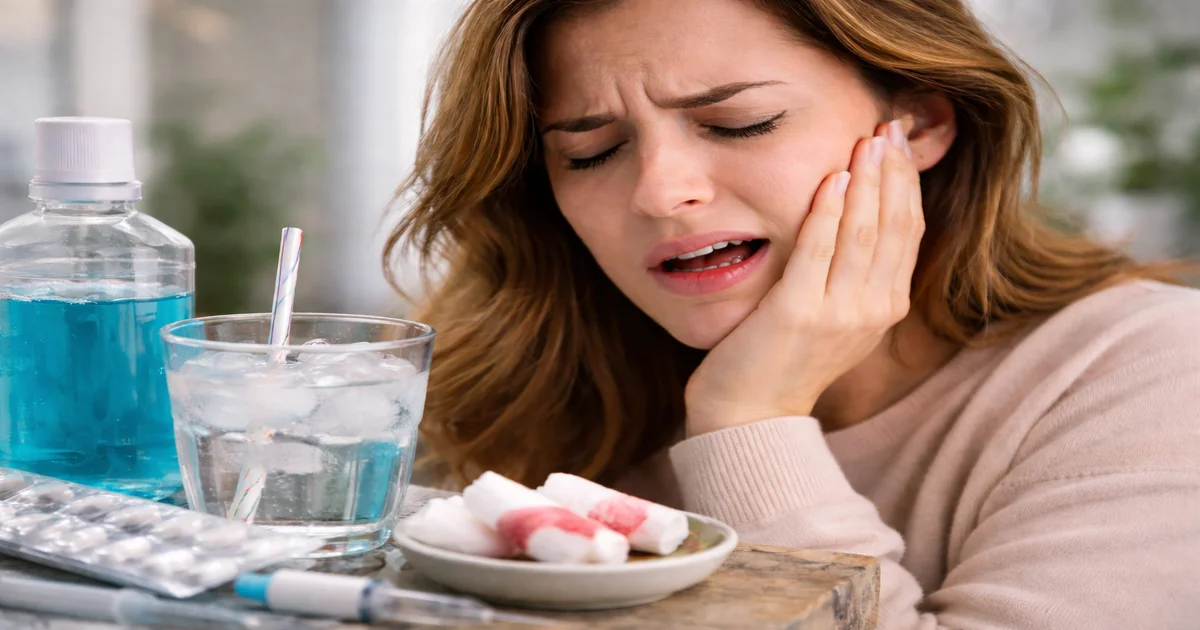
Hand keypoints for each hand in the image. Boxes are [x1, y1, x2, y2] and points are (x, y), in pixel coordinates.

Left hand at [684, 120, 924, 435]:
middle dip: (893, 171)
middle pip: (895, 225)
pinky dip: (830, 212)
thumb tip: (859, 215)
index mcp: (884, 308)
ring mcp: (838, 314)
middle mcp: (871, 310)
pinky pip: (819, 251)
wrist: (748, 416)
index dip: (906, 183)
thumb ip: (852, 274)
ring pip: (865, 233)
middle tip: (888, 124)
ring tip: (867, 138)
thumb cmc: (780, 359)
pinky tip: (834, 178)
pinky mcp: (798, 313)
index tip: (898, 142)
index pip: (909, 232)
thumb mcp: (833, 317)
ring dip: (869, 180)